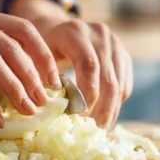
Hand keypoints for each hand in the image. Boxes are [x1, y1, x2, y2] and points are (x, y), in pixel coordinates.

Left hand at [16, 3, 132, 127]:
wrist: (54, 28)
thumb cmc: (40, 48)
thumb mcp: (34, 57)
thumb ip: (41, 78)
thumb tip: (49, 109)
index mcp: (75, 31)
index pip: (88, 64)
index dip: (86, 93)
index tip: (78, 117)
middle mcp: (99, 34)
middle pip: (108, 78)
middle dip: (101, 109)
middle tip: (92, 131)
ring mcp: (115, 43)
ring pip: (119, 84)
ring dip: (110, 111)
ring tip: (99, 130)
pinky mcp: (123, 55)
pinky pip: (125, 85)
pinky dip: (116, 105)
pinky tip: (105, 119)